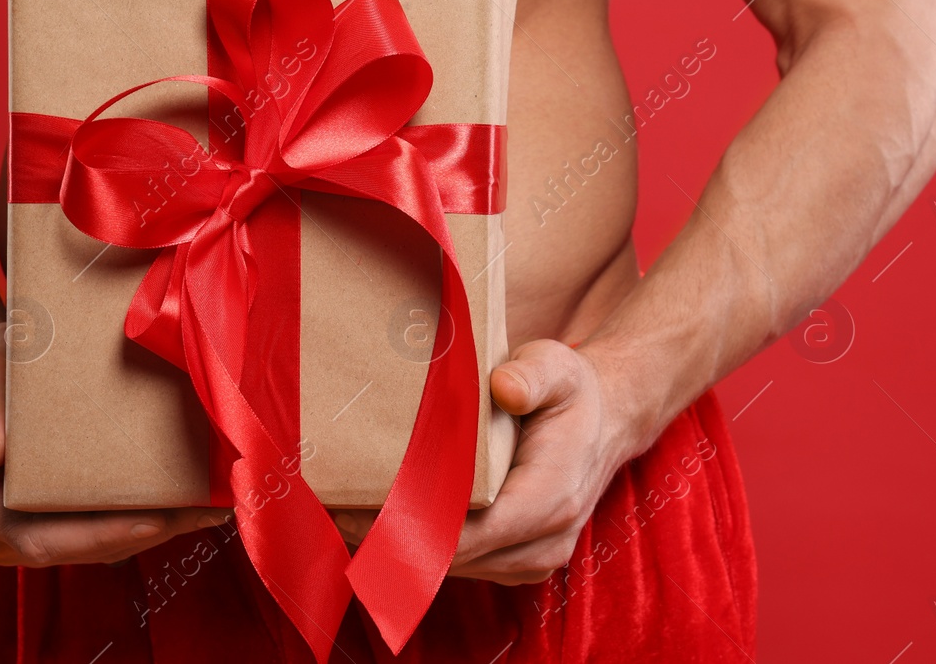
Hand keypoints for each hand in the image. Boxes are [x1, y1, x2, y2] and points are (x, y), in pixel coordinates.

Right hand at [0, 322, 228, 565]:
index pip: (39, 539)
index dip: (98, 535)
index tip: (152, 521)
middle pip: (78, 549)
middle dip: (145, 534)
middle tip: (204, 515)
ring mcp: (21, 532)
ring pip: (93, 545)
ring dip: (153, 530)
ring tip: (210, 509)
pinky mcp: (48, 519)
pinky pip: (97, 529)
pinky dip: (140, 518)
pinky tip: (187, 501)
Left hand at [335, 339, 636, 584]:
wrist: (606, 424)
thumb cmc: (573, 393)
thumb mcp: (560, 365)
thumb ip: (534, 373)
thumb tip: (505, 387)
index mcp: (552, 498)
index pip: (468, 535)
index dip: (407, 527)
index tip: (354, 508)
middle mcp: (544, 542)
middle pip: (450, 559)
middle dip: (387, 537)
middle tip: (328, 506)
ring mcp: (532, 561)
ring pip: (449, 570)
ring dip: (398, 547)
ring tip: (341, 512)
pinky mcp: (516, 564)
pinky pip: (459, 566)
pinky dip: (420, 547)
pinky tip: (382, 520)